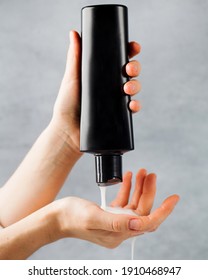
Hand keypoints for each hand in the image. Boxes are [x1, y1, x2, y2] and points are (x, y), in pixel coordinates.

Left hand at [51, 30, 140, 154]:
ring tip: (127, 89)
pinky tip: (132, 105)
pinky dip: (136, 106)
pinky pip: (133, 109)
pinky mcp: (119, 116)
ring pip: (134, 89)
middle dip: (134, 68)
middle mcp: (110, 86)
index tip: (133, 47)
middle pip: (130, 73)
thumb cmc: (67, 105)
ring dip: (136, 86)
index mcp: (101, 75)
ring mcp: (116, 101)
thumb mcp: (71, 78)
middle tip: (129, 69)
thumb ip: (75, 57)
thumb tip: (74, 33)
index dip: (129, 52)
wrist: (68, 131)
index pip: (118, 60)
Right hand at [56, 169, 178, 248]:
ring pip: (134, 204)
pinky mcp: (110, 214)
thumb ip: (116, 222)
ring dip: (139, 188)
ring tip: (142, 172)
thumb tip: (139, 223)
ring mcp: (115, 221)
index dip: (162, 211)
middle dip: (149, 192)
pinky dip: (127, 188)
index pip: (147, 223)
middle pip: (142, 210)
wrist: (57, 217)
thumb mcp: (93, 217)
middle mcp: (119, 230)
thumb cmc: (72, 217)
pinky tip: (128, 177)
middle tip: (151, 174)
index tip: (173, 198)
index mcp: (118, 234)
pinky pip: (124, 201)